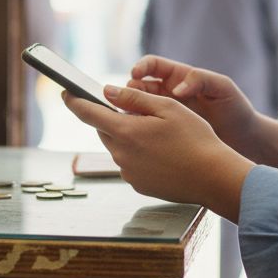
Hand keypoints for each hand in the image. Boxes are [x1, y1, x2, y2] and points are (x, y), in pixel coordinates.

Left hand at [62, 85, 253, 220]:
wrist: (212, 177)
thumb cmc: (195, 139)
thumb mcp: (167, 108)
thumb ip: (134, 99)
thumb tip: (107, 92)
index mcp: (125, 132)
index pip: (87, 113)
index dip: (74, 100)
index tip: (65, 92)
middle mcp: (121, 154)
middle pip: (105, 129)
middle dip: (114, 118)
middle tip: (138, 113)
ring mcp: (128, 172)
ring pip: (118, 147)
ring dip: (129, 137)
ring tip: (159, 135)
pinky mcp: (138, 185)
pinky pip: (130, 164)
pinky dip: (139, 155)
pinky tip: (162, 154)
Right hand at [128, 55, 277, 167]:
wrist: (244, 140)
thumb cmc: (236, 109)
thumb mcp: (223, 88)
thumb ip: (201, 80)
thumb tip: (177, 88)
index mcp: (180, 77)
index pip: (152, 66)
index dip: (141, 67)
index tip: (135, 74)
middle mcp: (169, 94)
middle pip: (139, 87)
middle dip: (129, 91)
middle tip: (128, 100)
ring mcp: (166, 114)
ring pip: (138, 109)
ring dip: (130, 111)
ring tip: (129, 118)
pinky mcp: (165, 133)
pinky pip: (146, 129)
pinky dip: (138, 129)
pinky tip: (138, 135)